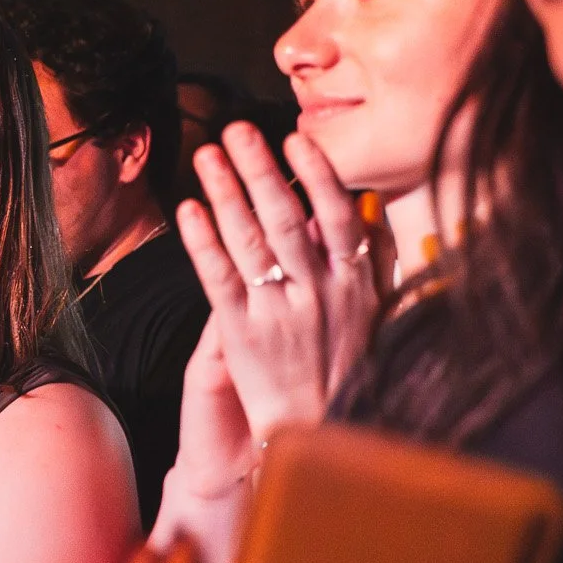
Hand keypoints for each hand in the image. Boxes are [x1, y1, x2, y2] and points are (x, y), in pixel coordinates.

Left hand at [176, 122, 384, 442]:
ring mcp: (277, 312)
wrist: (317, 432)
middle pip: (287, 219)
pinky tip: (189, 209)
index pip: (339, 217)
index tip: (295, 139)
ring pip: (249, 241)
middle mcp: (317, 294)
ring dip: (226, 192)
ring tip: (207, 154)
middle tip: (238, 130)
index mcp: (354, 285)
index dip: (317, 175)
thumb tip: (364, 210)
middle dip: (261, 170)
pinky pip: (219, 278)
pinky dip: (202, 241)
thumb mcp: (373, 313)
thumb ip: (370, 262)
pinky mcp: (241, 333)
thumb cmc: (346, 368)